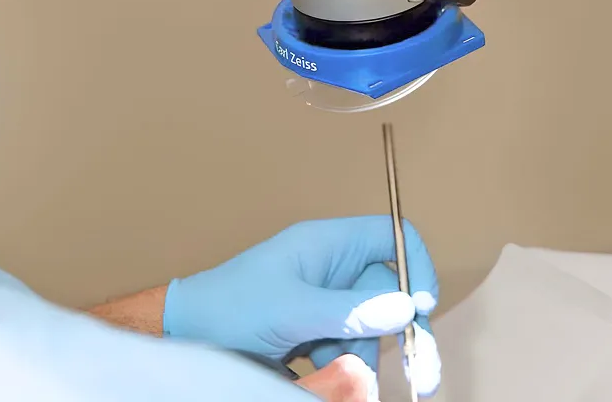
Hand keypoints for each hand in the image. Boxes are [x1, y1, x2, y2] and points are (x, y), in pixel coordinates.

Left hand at [163, 217, 440, 395]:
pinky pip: (347, 347)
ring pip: (370, 327)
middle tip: (423, 375)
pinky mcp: (315, 330)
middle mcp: (332, 267)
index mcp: (328, 243)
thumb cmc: (231, 307)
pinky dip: (341, 366)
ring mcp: (324, 300)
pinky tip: (314, 372)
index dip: (414, 264)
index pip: (391, 236)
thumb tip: (408, 307)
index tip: (423, 307)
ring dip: (362, 355)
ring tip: (330, 367)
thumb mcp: (292, 309)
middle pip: (390, 291)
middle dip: (403, 331)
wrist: (188, 335)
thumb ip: (349, 309)